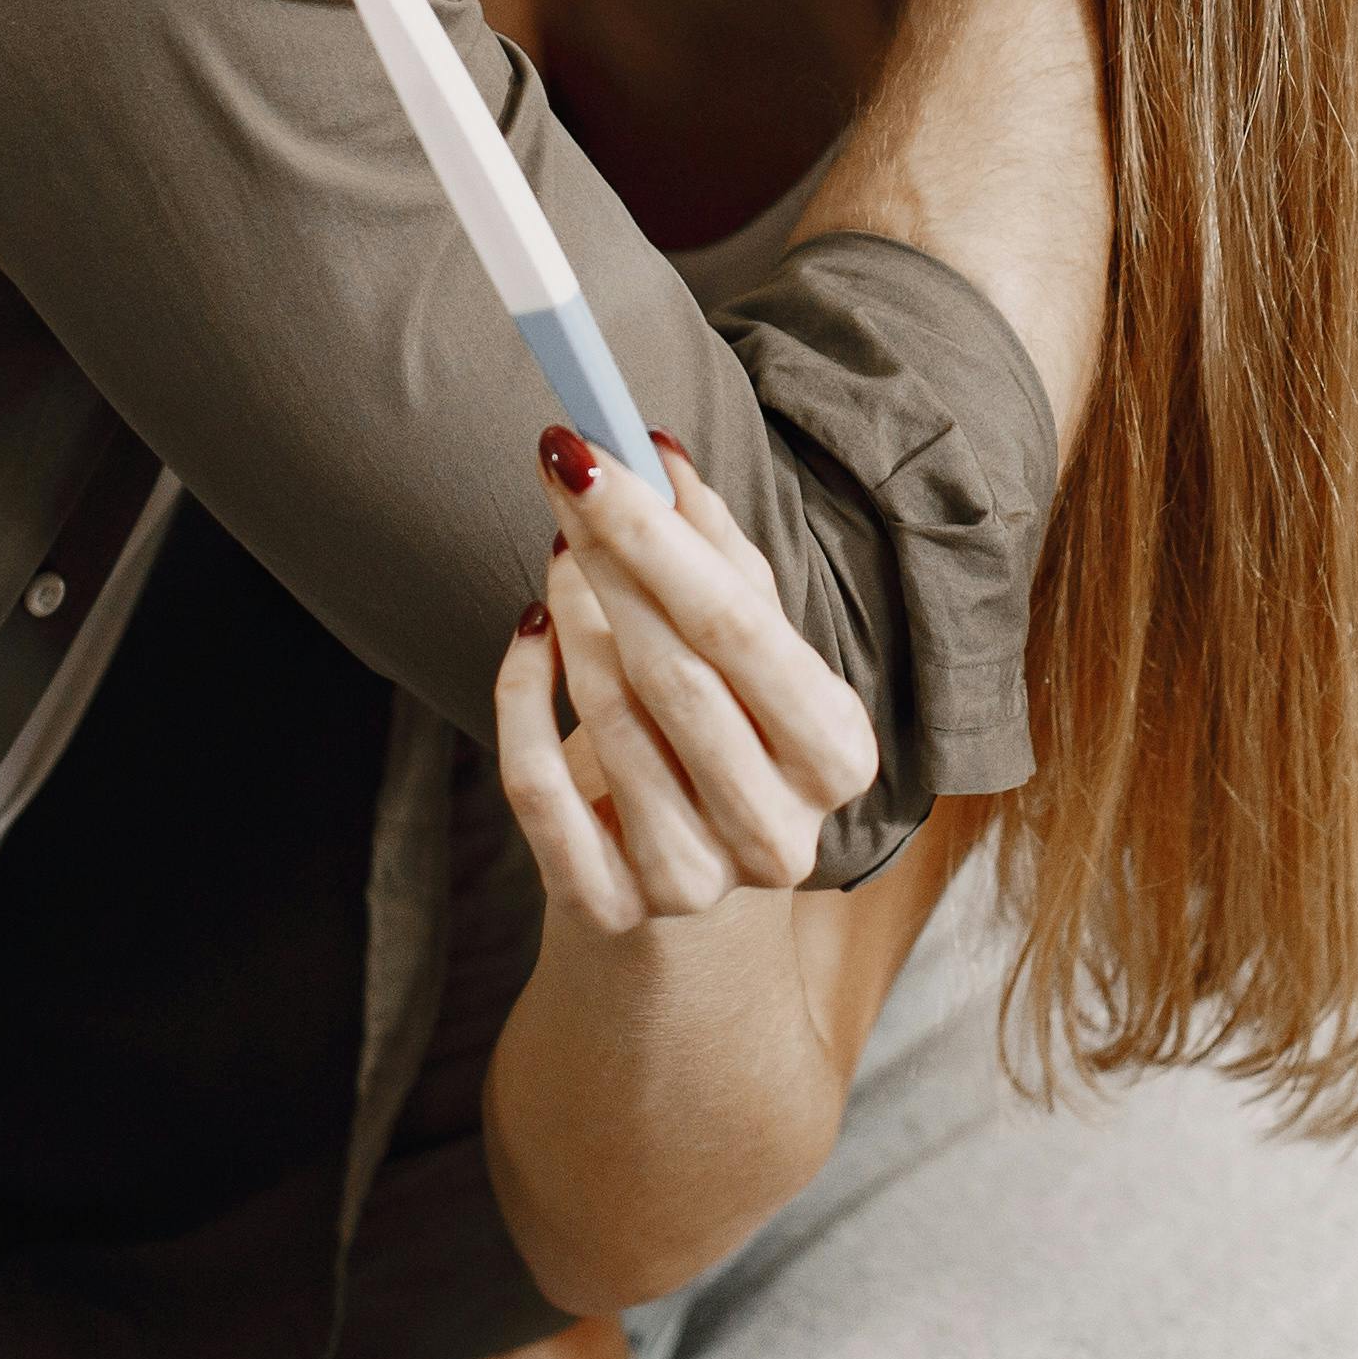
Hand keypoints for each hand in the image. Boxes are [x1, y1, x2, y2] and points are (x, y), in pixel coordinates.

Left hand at [492, 434, 882, 933]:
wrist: (680, 861)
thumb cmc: (724, 724)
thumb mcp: (747, 642)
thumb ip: (715, 550)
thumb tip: (659, 456)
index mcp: (837, 754)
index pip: (738, 628)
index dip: (656, 536)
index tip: (591, 454)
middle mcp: (779, 833)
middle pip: (673, 673)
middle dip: (608, 559)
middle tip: (561, 475)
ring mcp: (694, 881)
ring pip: (607, 722)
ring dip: (571, 617)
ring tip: (562, 557)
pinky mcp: (606, 905)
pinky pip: (536, 785)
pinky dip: (520, 693)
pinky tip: (529, 634)